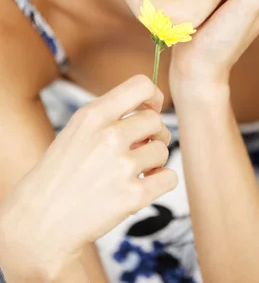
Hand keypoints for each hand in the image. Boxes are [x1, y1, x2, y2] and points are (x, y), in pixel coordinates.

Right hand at [0, 75, 176, 278]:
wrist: (40, 221)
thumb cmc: (60, 173)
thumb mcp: (77, 129)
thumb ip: (111, 115)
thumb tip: (153, 110)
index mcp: (93, 115)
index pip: (141, 85)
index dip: (154, 96)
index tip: (151, 109)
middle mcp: (109, 136)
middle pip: (156, 120)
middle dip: (153, 134)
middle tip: (141, 148)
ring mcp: (122, 166)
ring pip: (163, 150)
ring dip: (154, 161)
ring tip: (134, 171)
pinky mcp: (133, 196)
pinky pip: (169, 177)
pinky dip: (161, 182)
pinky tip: (144, 186)